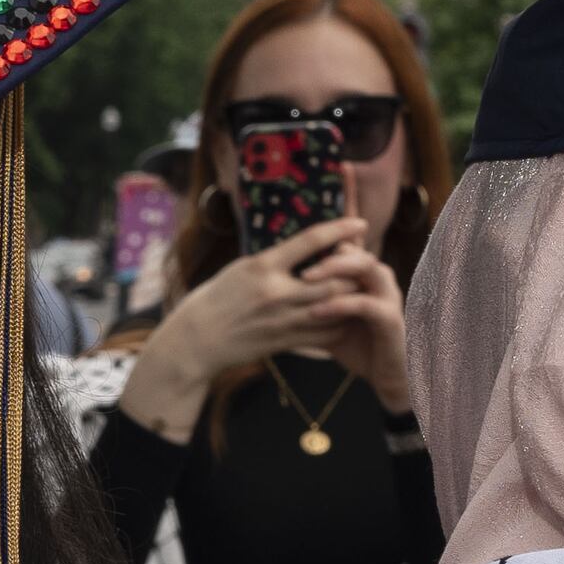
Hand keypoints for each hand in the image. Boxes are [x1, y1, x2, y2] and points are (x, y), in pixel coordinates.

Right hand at [117, 220, 401, 438]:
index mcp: (262, 267)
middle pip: (332, 279)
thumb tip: (305, 247)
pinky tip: (348, 314)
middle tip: (365, 261)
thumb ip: (274, 260)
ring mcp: (283, 321)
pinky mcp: (286, 342)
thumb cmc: (217, 298)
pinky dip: (341, 322)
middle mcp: (276, 294)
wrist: (198, 340)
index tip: (360, 222)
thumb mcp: (242, 268)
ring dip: (352, 297)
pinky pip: (325, 333)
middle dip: (353, 270)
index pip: (309, 241)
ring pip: (334, 308)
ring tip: (362, 286)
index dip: (339, 229)